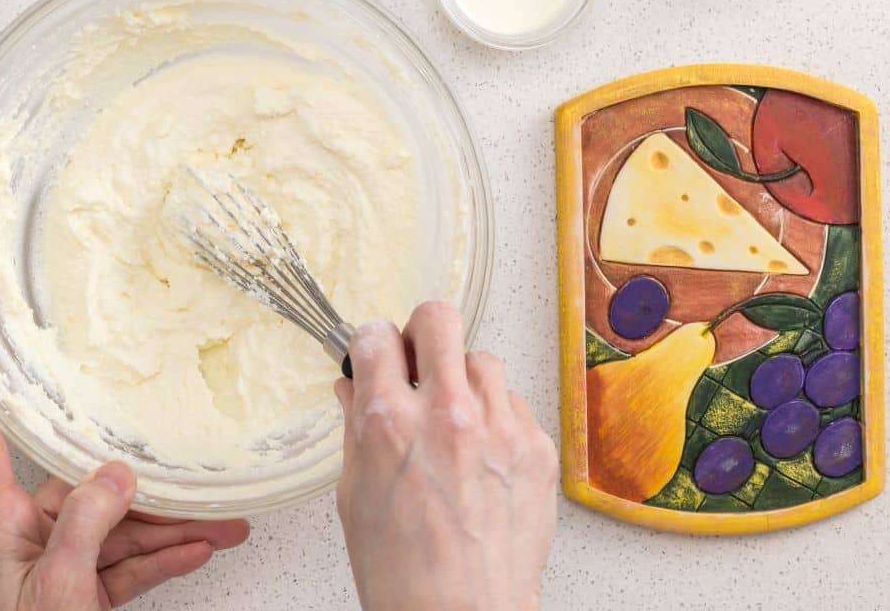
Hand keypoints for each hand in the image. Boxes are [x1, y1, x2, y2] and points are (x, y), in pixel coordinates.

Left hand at [0, 371, 249, 609]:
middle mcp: (29, 538)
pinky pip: (131, 567)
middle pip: (87, 491)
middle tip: (191, 474)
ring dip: (172, 528)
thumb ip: (86, 523)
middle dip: (146, 488)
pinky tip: (199, 547)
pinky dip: (166, 559)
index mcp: (1, 524)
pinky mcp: (85, 596)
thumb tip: (115, 473)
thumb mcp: (56, 585)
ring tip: (222, 521)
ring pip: (120, 531)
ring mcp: (60, 567)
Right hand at [334, 302, 557, 610]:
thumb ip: (356, 428)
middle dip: (422, 332)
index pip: (376, 336)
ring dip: (463, 378)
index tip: (377, 356)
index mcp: (389, 422)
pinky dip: (496, 417)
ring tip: (455, 418)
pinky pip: (514, 403)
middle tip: (419, 361)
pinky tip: (483, 454)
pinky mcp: (535, 447)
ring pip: (482, 358)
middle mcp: (446, 413)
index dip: (372, 344)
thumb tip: (354, 387)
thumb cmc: (402, 571)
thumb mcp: (354, 494)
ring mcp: (498, 427)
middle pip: (438, 318)